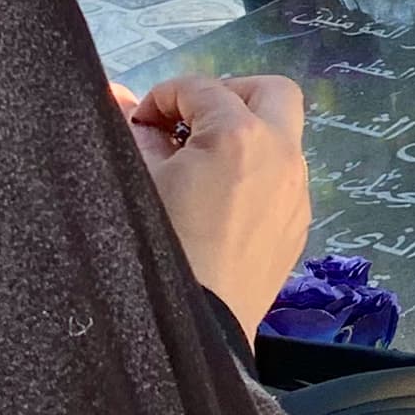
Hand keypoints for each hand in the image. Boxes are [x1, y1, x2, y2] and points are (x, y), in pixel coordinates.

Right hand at [123, 74, 310, 336]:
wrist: (194, 327)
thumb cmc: (157, 248)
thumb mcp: (135, 182)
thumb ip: (130, 132)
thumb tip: (117, 95)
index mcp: (240, 136)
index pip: (201, 88)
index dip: (163, 97)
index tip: (139, 123)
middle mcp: (282, 155)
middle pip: (271, 92)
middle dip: (228, 95)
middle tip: (189, 123)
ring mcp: (296, 192)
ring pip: (284, 136)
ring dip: (247, 134)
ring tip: (200, 165)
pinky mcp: (297, 225)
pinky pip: (284, 178)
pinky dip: (257, 172)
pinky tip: (220, 202)